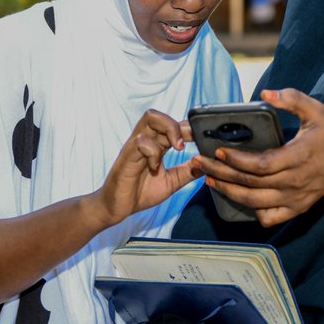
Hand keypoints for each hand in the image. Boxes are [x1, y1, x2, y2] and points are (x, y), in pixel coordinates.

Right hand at [91, 109, 201, 227]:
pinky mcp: (127, 155)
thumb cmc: (139, 193)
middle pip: (160, 115)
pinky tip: (156, 165)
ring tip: (178, 148)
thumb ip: (186, 172)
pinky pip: (140, 141)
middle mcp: (145, 141)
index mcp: (155, 145)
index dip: (189, 128)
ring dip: (169, 129)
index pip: (173, 125)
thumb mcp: (171, 182)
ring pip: (150, 118)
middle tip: (191, 142)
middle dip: (179, 124)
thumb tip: (206, 164)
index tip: (203, 139)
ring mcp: (135, 146)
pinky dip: (153, 151)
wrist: (117, 208)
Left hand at [194, 88, 323, 226]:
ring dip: (228, 192)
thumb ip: (292, 99)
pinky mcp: (296, 208)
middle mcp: (294, 182)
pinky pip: (269, 217)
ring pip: (254, 202)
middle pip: (250, 184)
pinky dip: (251, 211)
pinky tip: (236, 197)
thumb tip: (266, 93)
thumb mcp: (317, 110)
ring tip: (209, 179)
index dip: (237, 160)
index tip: (219, 151)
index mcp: (298, 157)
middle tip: (201, 162)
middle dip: (221, 174)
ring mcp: (294, 198)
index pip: (260, 164)